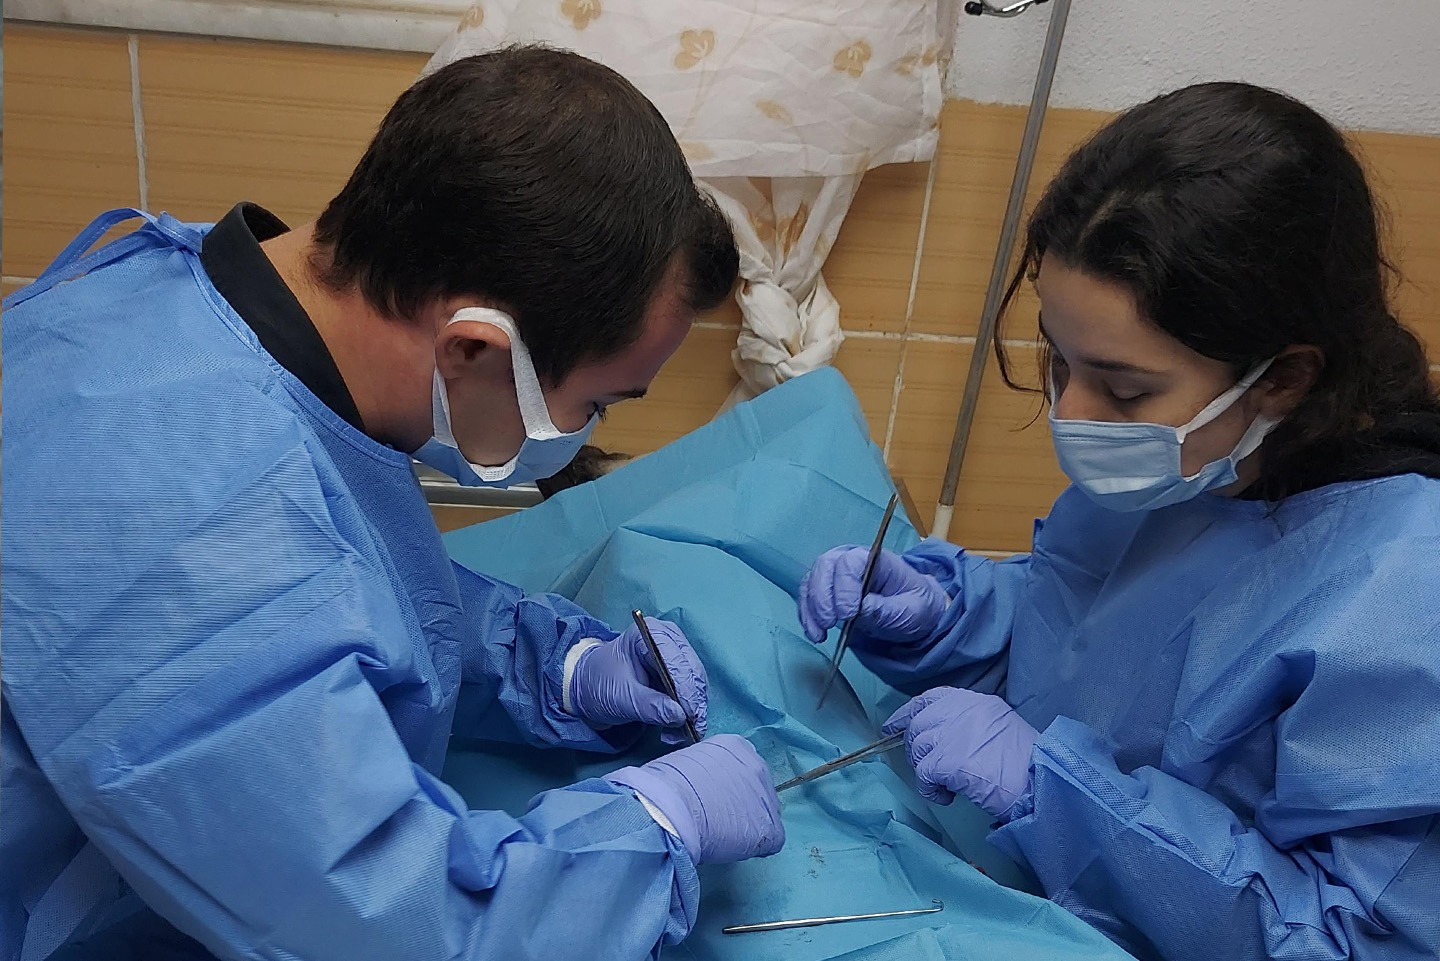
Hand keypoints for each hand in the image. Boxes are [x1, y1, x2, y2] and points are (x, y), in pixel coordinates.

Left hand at [567, 618, 706, 744]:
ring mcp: (675, 655)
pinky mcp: (677, 673)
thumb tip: (680, 716)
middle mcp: (669, 639)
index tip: (689, 716)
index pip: (677, 661)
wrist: (587, 689)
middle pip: (692, 672)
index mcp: (651, 633)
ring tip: (679, 735)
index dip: (686, 689)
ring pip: (697, 684)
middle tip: (690, 731)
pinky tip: (678, 730)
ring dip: (692, 711)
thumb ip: (651, 706)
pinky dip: (688, 713)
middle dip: (692, 703)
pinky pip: (691, 693)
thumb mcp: (621, 698)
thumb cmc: (599, 685)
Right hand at [607, 734, 784, 864]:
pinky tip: (733, 847)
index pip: (742, 767)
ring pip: (766, 813)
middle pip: (758, 788)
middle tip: (721, 816)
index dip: (730, 786)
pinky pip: (770, 840)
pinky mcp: (770, 829)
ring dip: (749, 823)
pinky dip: (754, 846)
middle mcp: (758, 765)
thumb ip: (704, 770)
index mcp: (736, 746)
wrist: (669, 809)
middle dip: (744, 802)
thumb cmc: (666, 785)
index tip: (715, 797)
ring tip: (724, 834)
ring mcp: (767, 797)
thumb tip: (702, 785)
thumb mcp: (687, 762)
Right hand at [798, 546, 949, 646]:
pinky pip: (808, 597)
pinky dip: (807, 615)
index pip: (850, 563)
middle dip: (822, 597)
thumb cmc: (914, 606)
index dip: (844, 587)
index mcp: (875, 558)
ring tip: (820, 634)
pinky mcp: (825, 590)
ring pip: (812, 580)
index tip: (848, 614)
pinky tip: (815, 633)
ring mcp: (835, 573)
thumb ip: (886, 609)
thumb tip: (861, 609)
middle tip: (829, 624)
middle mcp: (850, 559)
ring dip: (811, 609)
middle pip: (825, 566)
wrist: (910, 612)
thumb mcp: (910, 611)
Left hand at [882, 686, 1038, 816]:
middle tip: (930, 769)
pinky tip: (946, 796)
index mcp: (971, 700)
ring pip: (916, 750)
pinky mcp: (946, 761)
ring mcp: (950, 733)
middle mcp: (958, 710)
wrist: (1039, 779)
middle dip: (916, 749)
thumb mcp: (997, 723)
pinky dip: (930, 790)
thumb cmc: (1025, 759)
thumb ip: (968, 722)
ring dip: (925, 771)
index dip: (906, 714)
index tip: (892, 727)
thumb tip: (941, 736)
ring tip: (946, 784)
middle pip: (918, 726)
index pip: (928, 700)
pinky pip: (923, 776)